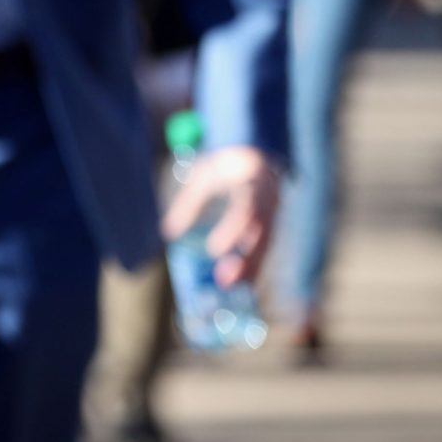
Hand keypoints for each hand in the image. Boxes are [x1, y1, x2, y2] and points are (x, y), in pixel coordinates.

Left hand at [160, 144, 280, 287]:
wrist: (257, 155)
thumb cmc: (225, 167)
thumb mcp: (204, 178)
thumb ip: (189, 204)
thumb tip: (168, 233)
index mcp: (253, 182)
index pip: (246, 209)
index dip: (232, 231)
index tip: (213, 250)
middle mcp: (269, 201)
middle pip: (262, 235)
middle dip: (245, 260)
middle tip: (224, 281)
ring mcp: (273, 215)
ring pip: (266, 246)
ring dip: (249, 268)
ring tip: (228, 286)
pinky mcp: (272, 226)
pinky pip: (265, 248)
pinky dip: (253, 265)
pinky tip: (240, 282)